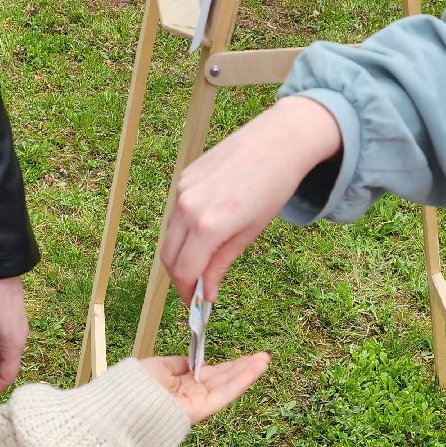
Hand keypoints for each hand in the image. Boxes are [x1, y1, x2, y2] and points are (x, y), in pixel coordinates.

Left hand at [139, 352, 269, 423]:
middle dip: (242, 367)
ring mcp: (197, 404)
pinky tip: (255, 369)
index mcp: (180, 385)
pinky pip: (224, 395)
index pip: (209, 374)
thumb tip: (192, 361)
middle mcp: (191, 395)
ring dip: (248, 372)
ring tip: (265, 359)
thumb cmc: (134, 386)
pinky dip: (241, 382)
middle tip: (262, 356)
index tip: (242, 356)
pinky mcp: (200, 410)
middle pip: (222, 379)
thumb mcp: (158, 366)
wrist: (123, 405)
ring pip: (228, 386)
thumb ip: (178, 364)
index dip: (227, 365)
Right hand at [160, 95, 340, 301]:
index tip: (196, 305)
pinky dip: (183, 232)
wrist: (278, 141)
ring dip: (179, 255)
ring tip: (202, 262)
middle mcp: (188, 208)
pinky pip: (174, 215)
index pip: (184, 272)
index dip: (187, 293)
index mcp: (208, 226)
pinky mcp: (182, 179)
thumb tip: (206, 292)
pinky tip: (204, 233)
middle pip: (168, 257)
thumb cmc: (272, 188)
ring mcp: (181, 191)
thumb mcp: (249, 234)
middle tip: (196, 289)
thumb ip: (221, 264)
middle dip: (179, 278)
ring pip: (168, 236)